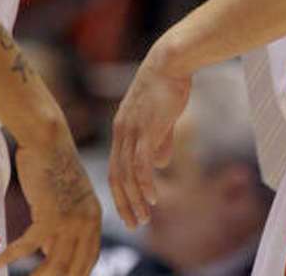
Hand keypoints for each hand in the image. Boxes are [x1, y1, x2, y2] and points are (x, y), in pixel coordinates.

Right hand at [0, 130, 101, 275]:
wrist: (47, 138)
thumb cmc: (51, 164)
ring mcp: (71, 220)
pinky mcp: (50, 214)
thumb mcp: (63, 199)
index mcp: (94, 218)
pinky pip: (29, 245)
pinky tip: (0, 259)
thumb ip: (61, 226)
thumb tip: (48, 251)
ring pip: (55, 264)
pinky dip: (13, 254)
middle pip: (74, 269)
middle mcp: (88, 222)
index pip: (89, 260)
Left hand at [108, 40, 190, 228]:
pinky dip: (145, 183)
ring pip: (127, 174)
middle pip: (116, 176)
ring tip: (145, 218)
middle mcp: (121, 131)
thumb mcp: (161, 118)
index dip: (120, 192)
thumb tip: (159, 166)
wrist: (171, 61)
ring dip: (135, 199)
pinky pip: (141, 163)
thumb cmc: (168, 85)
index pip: (114, 167)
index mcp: (122, 128)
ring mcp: (132, 130)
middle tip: (134, 225)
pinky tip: (153, 198)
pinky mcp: (146, 128)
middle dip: (124, 203)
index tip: (129, 210)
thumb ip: (159, 142)